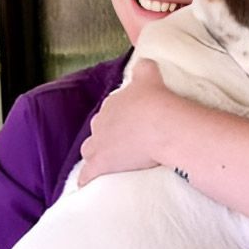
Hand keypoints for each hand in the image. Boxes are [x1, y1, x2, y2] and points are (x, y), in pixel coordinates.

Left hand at [78, 58, 169, 186]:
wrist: (160, 125)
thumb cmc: (157, 101)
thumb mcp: (151, 77)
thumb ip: (144, 69)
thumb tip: (144, 63)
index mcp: (111, 104)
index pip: (110, 112)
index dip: (120, 120)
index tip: (131, 126)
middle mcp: (100, 123)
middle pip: (97, 132)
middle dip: (106, 138)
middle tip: (123, 146)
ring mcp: (98, 145)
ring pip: (89, 152)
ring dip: (96, 157)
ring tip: (109, 165)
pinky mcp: (100, 166)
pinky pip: (88, 175)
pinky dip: (88, 180)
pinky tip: (89, 186)